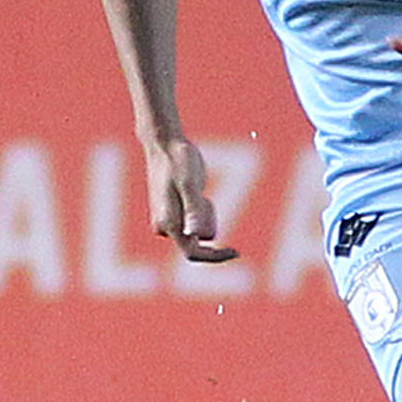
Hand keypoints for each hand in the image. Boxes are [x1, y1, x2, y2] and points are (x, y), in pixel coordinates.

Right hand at [141, 132, 236, 263]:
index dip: (215, 257)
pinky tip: (195, 189)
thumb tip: (194, 235)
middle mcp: (164, 226)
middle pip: (198, 241)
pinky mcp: (174, 212)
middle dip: (208, 222)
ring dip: (205, 214)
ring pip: (199, 229)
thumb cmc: (177, 161)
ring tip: (197, 190)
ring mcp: (168, 220)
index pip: (192, 253)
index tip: (236, 252)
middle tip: (204, 196)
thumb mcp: (190, 185)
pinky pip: (196, 219)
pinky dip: (202, 207)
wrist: (164, 144)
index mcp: (167, 224)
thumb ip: (193, 211)